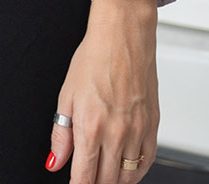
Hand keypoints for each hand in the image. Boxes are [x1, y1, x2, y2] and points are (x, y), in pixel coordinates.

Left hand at [49, 0, 159, 181]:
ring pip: (129, 176)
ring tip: (104, 178)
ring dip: (115, 181)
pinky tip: (126, 171)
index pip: (85, 176)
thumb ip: (60, 136)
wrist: (123, 40)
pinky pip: (147, 161)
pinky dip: (136, 172)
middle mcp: (117, 133)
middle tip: (87, 180)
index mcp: (90, 127)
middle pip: (108, 180)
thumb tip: (54, 163)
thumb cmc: (93, 61)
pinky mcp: (153, 127)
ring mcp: (138, 132)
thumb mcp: (65, 97)